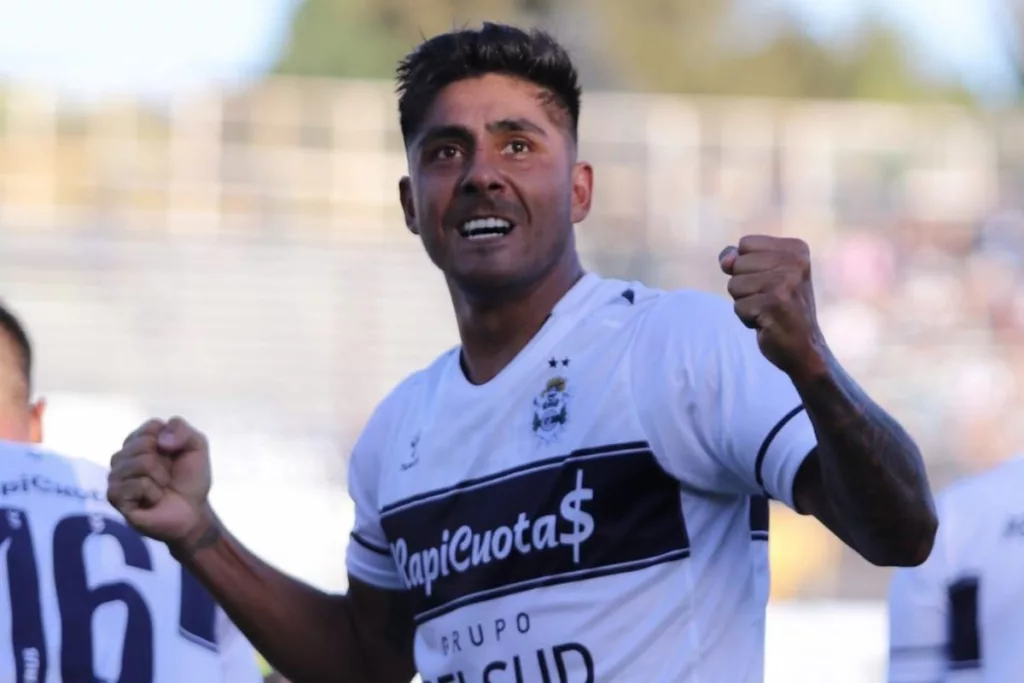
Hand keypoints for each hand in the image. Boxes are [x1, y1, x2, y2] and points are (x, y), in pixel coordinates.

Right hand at [108, 417, 212, 549]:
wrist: (193, 513)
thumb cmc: (191, 479)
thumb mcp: (196, 446)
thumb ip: (181, 429)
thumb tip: (159, 441)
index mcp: (138, 441)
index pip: (152, 426)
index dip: (173, 441)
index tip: (176, 456)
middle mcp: (122, 457)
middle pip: (145, 443)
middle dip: (166, 462)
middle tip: (168, 477)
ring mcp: (115, 477)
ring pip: (142, 462)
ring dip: (162, 477)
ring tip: (161, 488)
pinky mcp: (115, 497)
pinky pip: (138, 484)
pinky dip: (154, 493)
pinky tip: (153, 500)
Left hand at [719, 235, 827, 379]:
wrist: (804, 347)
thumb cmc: (781, 308)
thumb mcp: (763, 275)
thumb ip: (739, 259)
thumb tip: (725, 259)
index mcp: (796, 248)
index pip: (745, 244)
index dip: (748, 266)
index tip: (771, 282)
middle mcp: (795, 262)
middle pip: (737, 264)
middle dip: (744, 286)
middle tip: (770, 299)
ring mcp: (786, 283)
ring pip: (734, 285)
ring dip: (745, 302)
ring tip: (768, 310)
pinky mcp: (775, 304)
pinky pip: (738, 306)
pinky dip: (747, 318)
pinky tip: (768, 322)